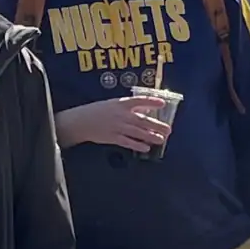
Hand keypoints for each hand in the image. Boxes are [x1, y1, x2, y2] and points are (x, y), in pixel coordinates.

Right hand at [57, 93, 175, 152]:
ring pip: (137, 132)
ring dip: (150, 136)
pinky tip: (146, 147)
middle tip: (168, 129)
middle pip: (142, 120)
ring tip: (161, 139)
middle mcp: (121, 115)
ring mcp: (117, 127)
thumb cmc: (97, 111)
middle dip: (157, 125)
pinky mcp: (112, 138)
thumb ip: (129, 107)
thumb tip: (145, 110)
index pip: (139, 100)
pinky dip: (137, 145)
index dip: (151, 102)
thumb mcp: (113, 104)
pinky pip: (127, 142)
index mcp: (121, 103)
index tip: (163, 103)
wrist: (80, 121)